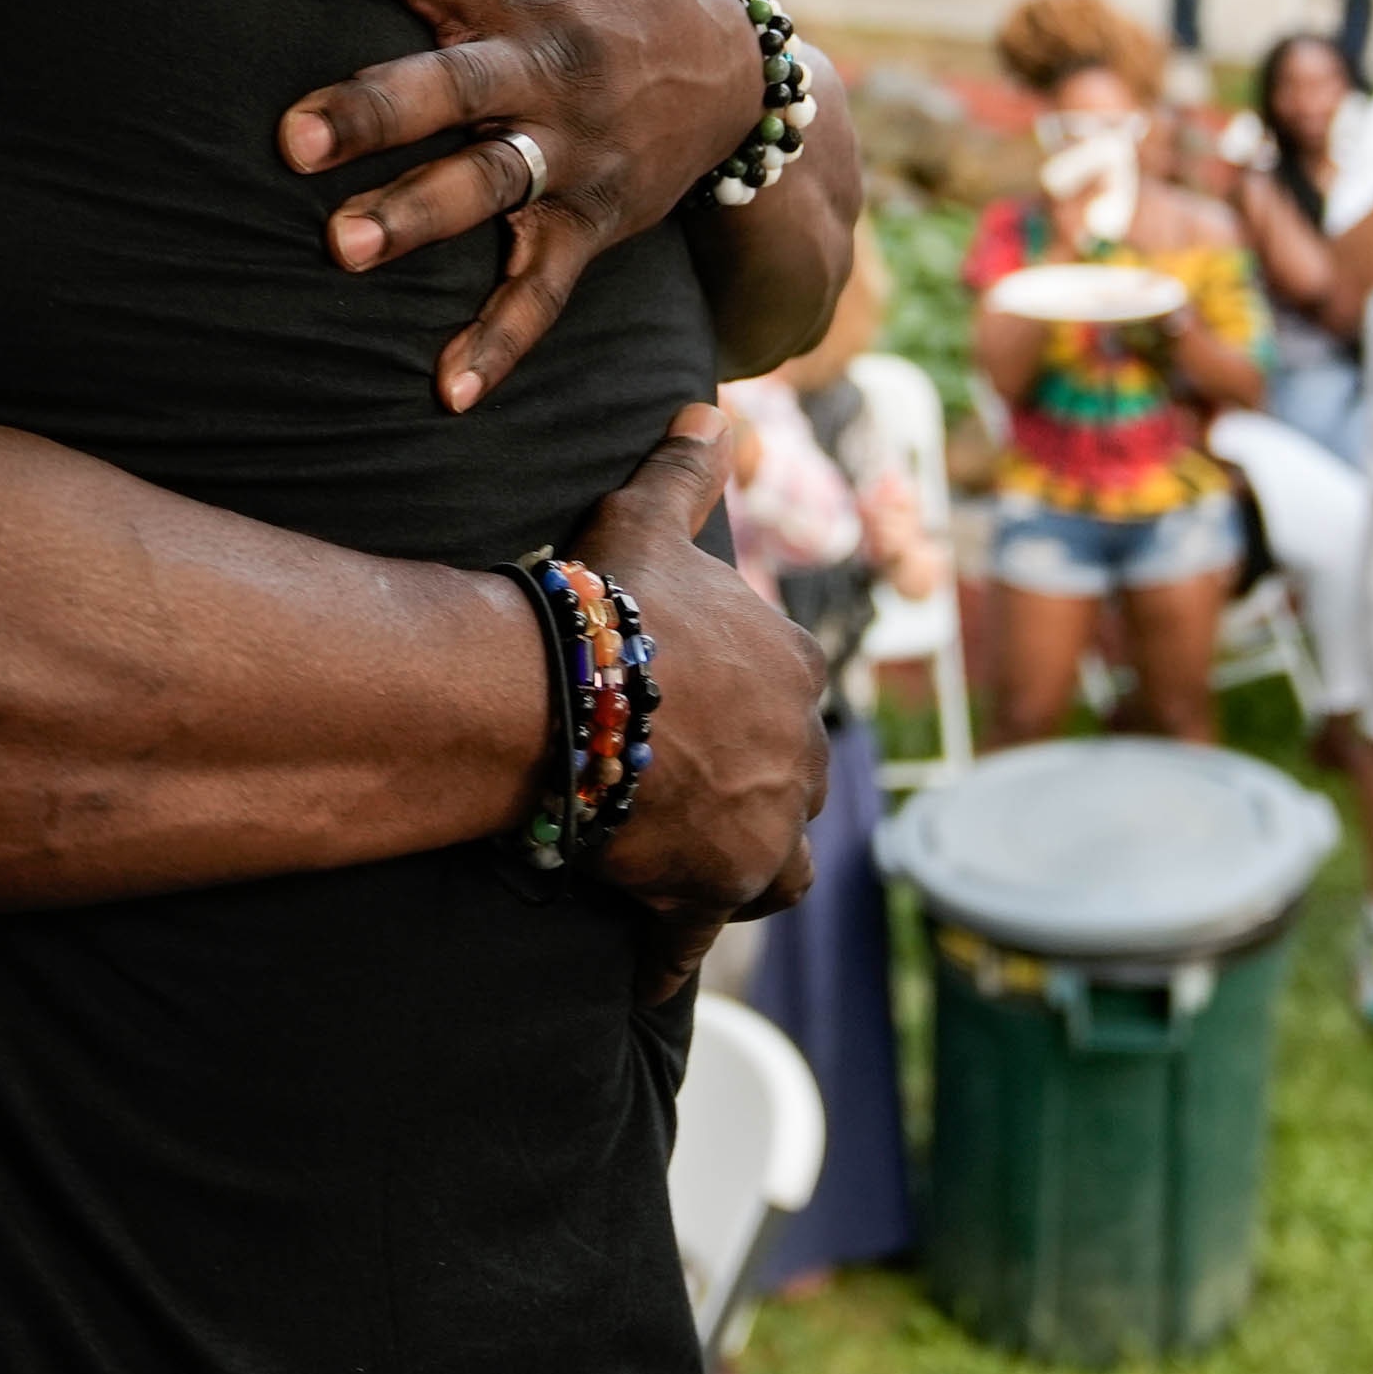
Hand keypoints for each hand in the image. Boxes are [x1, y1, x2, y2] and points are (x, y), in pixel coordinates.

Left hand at [278, 0, 764, 411]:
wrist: (735, 62)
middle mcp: (539, 68)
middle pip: (448, 86)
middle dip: (375, 110)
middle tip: (291, 137)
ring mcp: (570, 151)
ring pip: (491, 186)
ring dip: (420, 217)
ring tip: (342, 248)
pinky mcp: (595, 222)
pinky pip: (545, 290)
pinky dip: (500, 345)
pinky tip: (445, 393)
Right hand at [576, 406, 831, 1002]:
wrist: (572, 693)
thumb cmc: (611, 604)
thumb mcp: (650, 521)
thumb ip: (687, 468)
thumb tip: (711, 406)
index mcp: (794, 666)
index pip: (794, 691)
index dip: (749, 706)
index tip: (708, 716)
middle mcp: (799, 750)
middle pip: (794, 784)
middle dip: (756, 793)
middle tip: (694, 799)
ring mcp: (766, 825)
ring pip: (782, 867)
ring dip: (746, 871)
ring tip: (699, 877)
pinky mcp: (720, 886)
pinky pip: (702, 933)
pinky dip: (677, 949)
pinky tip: (651, 967)